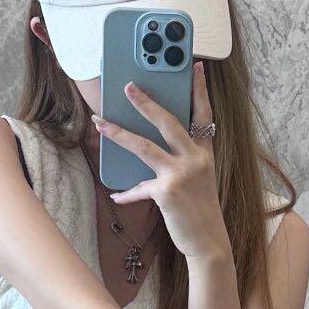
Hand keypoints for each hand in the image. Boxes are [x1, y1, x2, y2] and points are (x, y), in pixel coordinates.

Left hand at [93, 63, 228, 261]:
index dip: (199, 90)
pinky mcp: (166, 191)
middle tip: (129, 86)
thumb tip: (147, 153)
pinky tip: (115, 196)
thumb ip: (180, 162)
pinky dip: (126, 193)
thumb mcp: (198, 180)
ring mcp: (181, 174)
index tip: (195, 67)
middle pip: (168, 122)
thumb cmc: (200, 210)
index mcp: (204, 153)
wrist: (208, 241)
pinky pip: (139, 187)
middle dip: (146, 102)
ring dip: (118, 133)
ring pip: (144, 146)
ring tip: (100, 122)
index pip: (204, 114)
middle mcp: (195, 159)